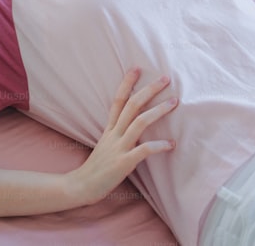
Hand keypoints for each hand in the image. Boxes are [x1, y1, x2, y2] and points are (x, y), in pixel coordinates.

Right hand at [67, 68, 177, 205]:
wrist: (81, 186)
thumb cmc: (96, 167)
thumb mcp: (105, 145)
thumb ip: (118, 134)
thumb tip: (134, 126)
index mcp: (109, 129)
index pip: (118, 100)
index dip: (127, 83)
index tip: (137, 68)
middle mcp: (114, 134)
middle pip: (132, 105)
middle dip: (149, 90)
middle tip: (165, 78)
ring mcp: (118, 147)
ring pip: (139, 122)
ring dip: (158, 110)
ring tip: (174, 102)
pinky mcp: (124, 162)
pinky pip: (144, 150)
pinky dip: (159, 145)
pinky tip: (171, 144)